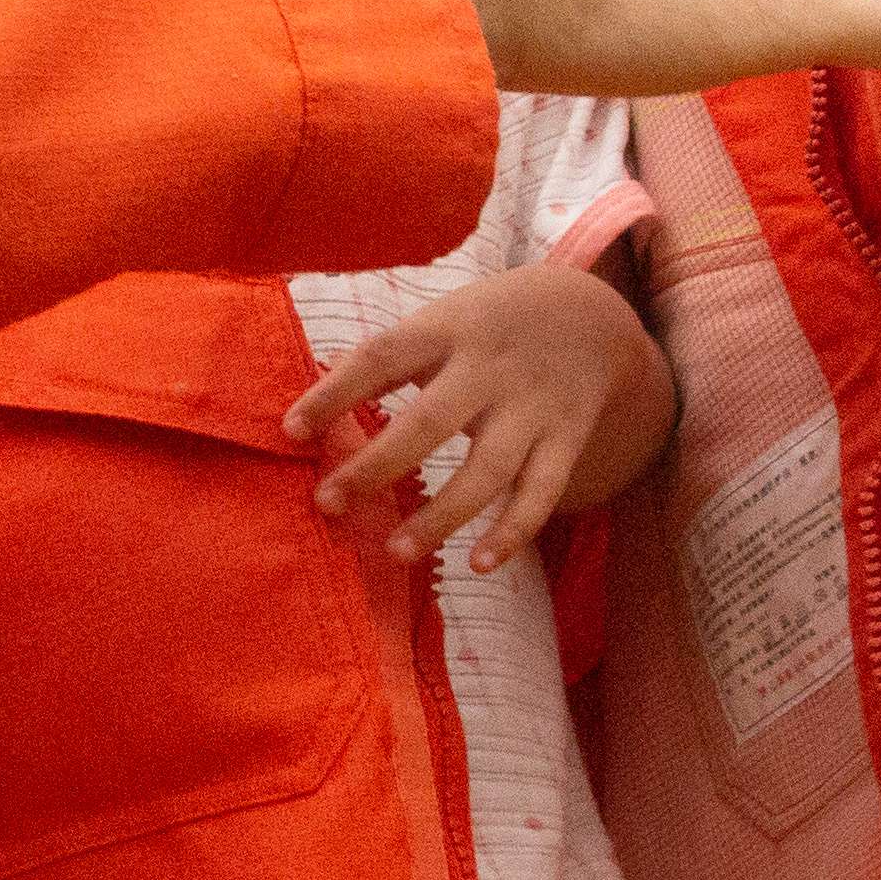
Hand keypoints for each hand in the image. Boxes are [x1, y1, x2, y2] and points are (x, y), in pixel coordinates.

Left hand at [287, 264, 665, 570]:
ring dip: (441, 515)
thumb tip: (311, 392)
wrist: (590, 315)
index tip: (290, 431)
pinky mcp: (566, 439)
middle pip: (431, 422)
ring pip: (488, 470)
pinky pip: (542, 494)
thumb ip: (387, 357)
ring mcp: (532, 407)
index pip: (382, 357)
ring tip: (394, 551)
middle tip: (326, 503)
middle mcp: (490, 369)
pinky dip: (512, 532)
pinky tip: (477, 564)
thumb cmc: (488, 324)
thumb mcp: (442, 319)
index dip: (334, 393)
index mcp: (448, 329)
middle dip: (377, 467)